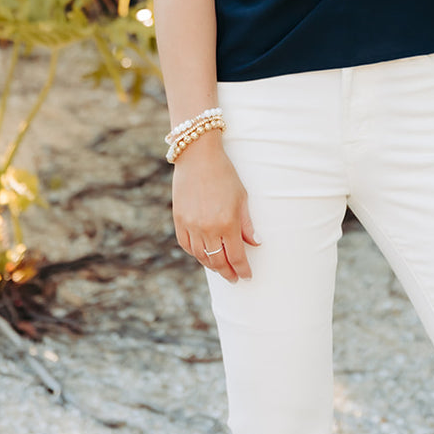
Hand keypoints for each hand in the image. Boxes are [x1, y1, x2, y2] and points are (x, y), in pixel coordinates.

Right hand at [171, 135, 258, 282]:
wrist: (197, 156)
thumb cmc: (224, 174)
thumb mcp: (241, 197)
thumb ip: (247, 224)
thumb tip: (255, 243)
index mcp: (227, 223)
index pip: (236, 256)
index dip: (242, 269)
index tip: (247, 275)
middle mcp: (208, 228)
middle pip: (218, 261)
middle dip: (228, 272)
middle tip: (234, 277)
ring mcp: (191, 225)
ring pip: (201, 257)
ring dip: (212, 266)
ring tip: (220, 268)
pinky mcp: (179, 220)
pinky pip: (186, 245)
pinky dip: (195, 253)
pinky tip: (203, 254)